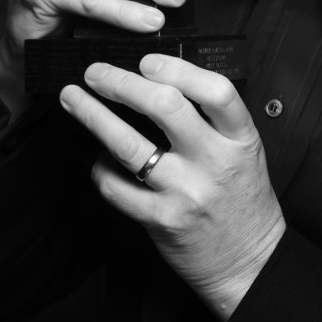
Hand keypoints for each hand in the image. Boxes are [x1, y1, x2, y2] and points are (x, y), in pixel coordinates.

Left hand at [60, 55, 285, 320]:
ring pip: (129, 146)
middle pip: (164, 107)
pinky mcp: (160, 220)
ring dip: (93, 117)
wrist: (249, 260)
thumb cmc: (242, 197)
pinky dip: (100, 167)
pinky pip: (116, 187)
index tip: (147, 61)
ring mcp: (186, 192)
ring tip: (73, 99)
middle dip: (121, 83)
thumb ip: (213, 119)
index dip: (178, 69)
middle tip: (95, 72)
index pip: (216, 91)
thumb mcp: (244, 150)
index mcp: (240, 139)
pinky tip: (97, 157)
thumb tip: (161, 80)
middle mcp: (214, 162)